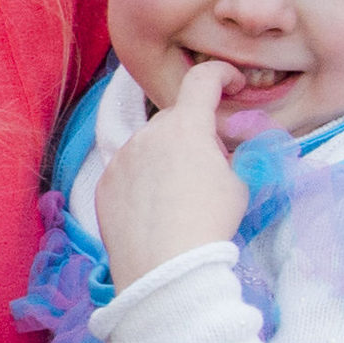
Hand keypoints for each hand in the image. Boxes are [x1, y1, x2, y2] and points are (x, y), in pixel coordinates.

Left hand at [95, 62, 251, 282]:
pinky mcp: (105, 183)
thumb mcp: (239, 184)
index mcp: (185, 127)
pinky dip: (143, 178)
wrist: (164, 268)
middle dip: (195, 133)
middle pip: (176, 119)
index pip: (202, 80)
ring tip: (180, 195)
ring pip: (149, 145)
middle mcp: (147, 134)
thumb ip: (232, 154)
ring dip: (166, 156)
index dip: (221, 74)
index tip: (232, 83)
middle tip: (211, 165)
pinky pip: (128, 170)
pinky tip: (155, 208)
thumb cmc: (210, 224)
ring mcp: (121, 158)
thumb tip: (224, 147)